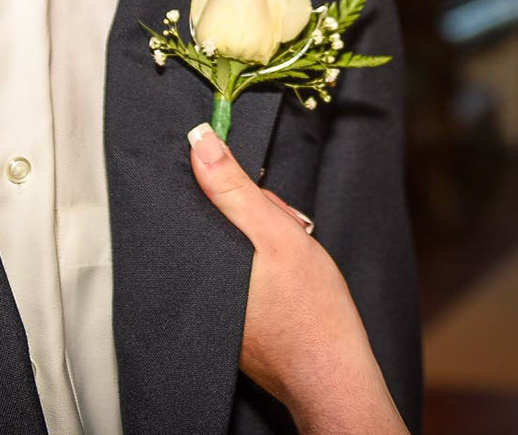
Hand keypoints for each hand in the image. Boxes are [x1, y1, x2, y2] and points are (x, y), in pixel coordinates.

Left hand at [187, 124, 406, 434]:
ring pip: (229, 246)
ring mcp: (207, 307)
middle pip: (213, 222)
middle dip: (250, 213)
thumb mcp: (276, 234)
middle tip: (286, 225)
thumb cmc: (310, 309)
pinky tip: (284, 280)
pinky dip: (257, 268)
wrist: (330, 374)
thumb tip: (199, 142)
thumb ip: (234, 188)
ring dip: (259, 239)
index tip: (246, 181)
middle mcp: (191, 287)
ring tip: (290, 258)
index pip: (187, 202)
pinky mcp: (225, 323)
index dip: (217, 181)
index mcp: (194, 260)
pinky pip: (235, 275)